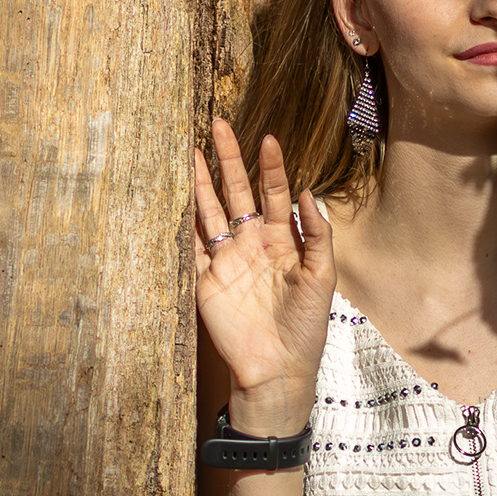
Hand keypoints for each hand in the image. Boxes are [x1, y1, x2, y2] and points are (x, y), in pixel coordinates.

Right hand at [192, 120, 334, 435]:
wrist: (278, 370)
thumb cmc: (305, 328)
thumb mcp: (322, 278)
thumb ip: (317, 235)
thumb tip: (309, 194)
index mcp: (281, 242)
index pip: (274, 194)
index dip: (270, 167)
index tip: (268, 138)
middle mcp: (251, 245)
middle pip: (237, 193)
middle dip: (229, 160)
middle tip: (220, 125)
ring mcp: (226, 261)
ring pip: (210, 212)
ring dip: (200, 182)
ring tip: (189, 149)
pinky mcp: (205, 280)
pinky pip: (191, 245)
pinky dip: (182, 221)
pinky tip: (174, 195)